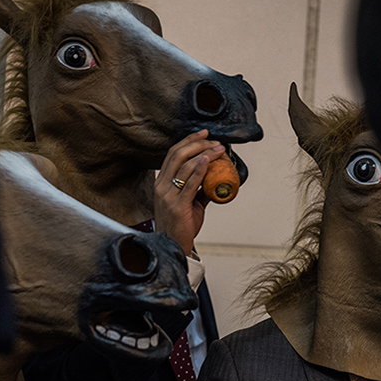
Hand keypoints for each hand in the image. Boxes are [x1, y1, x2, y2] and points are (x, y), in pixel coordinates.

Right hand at [154, 130, 224, 254]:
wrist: (174, 246)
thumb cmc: (180, 224)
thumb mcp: (188, 201)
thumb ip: (199, 187)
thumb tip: (216, 176)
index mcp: (161, 182)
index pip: (172, 154)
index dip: (188, 141)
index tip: (203, 133)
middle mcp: (161, 186)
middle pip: (177, 155)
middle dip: (198, 143)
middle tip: (215, 141)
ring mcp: (168, 196)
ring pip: (184, 166)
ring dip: (204, 154)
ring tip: (219, 150)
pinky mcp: (177, 206)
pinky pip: (190, 183)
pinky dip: (200, 169)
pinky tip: (209, 160)